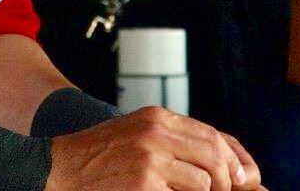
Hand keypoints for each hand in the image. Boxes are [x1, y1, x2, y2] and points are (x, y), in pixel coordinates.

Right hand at [44, 106, 264, 190]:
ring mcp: (150, 157)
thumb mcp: (137, 133)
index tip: (239, 180)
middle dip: (226, 182)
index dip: (233, 161)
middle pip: (215, 157)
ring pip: (204, 182)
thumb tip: (228, 163)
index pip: (212, 136)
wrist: (61, 168)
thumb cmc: (101, 155)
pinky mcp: (144, 182)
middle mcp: (155, 132)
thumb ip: (174, 139)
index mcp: (156, 117)